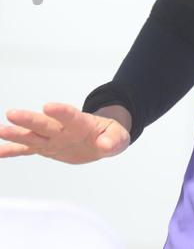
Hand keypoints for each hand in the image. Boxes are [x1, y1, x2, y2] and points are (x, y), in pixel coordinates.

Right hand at [0, 102, 129, 164]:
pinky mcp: (47, 148)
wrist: (101, 139)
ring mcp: (53, 138)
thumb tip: (106, 146)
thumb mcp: (118, 139)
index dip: (61, 111)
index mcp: (81, 124)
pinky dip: (13, 151)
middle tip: (12, 113)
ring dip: (16, 133)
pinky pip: (28, 150)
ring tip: (0, 129)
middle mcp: (63, 129)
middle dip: (29, 119)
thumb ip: (113, 141)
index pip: (71, 116)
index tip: (47, 106)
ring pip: (32, 135)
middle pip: (45, 124)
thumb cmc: (111, 136)